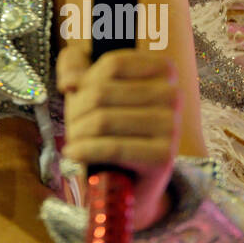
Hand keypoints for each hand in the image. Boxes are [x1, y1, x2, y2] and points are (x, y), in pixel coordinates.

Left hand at [56, 46, 180, 230]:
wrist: (130, 179)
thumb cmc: (109, 124)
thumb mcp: (90, 85)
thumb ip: (75, 65)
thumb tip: (70, 81)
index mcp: (162, 70)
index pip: (113, 64)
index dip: (84, 79)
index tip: (75, 92)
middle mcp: (173, 95)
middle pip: (102, 92)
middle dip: (75, 110)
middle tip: (71, 124)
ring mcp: (171, 126)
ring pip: (102, 119)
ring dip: (77, 132)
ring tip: (74, 139)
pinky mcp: (163, 157)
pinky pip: (113, 148)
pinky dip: (86, 150)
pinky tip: (74, 153)